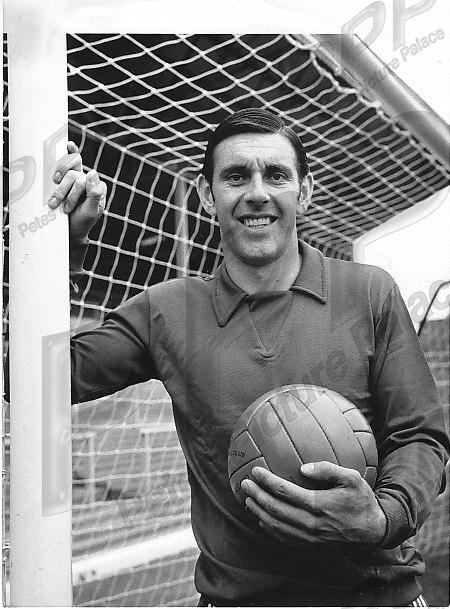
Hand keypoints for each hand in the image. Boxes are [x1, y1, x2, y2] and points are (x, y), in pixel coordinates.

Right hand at [49, 141, 106, 242]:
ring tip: (54, 203)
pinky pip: (67, 164)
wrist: (72, 229)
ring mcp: (77, 178)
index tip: (66, 185)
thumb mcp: (91, 212)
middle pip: (73, 175)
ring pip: (66, 173)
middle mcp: (88, 180)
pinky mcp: (66, 179)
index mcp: (98, 187)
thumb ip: (94, 194)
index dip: (73, 191)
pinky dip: (67, 154)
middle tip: (58, 205)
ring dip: (58, 189)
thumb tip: (92, 172)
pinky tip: (68, 145)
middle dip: (64, 191)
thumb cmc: (83, 222)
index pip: (85, 181)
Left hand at [240, 462, 386, 546]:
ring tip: (248, 500)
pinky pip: (285, 538)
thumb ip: (328, 470)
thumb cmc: (363, 501)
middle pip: (275, 509)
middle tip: (245, 484)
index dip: (267, 481)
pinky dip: (270, 528)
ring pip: (277, 525)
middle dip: (257, 496)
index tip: (255, 471)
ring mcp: (309, 537)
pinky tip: (263, 519)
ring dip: (259, 512)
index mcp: (318, 504)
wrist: (374, 532)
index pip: (284, 492)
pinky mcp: (311, 545)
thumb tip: (303, 468)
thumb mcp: (352, 478)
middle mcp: (310, 523)